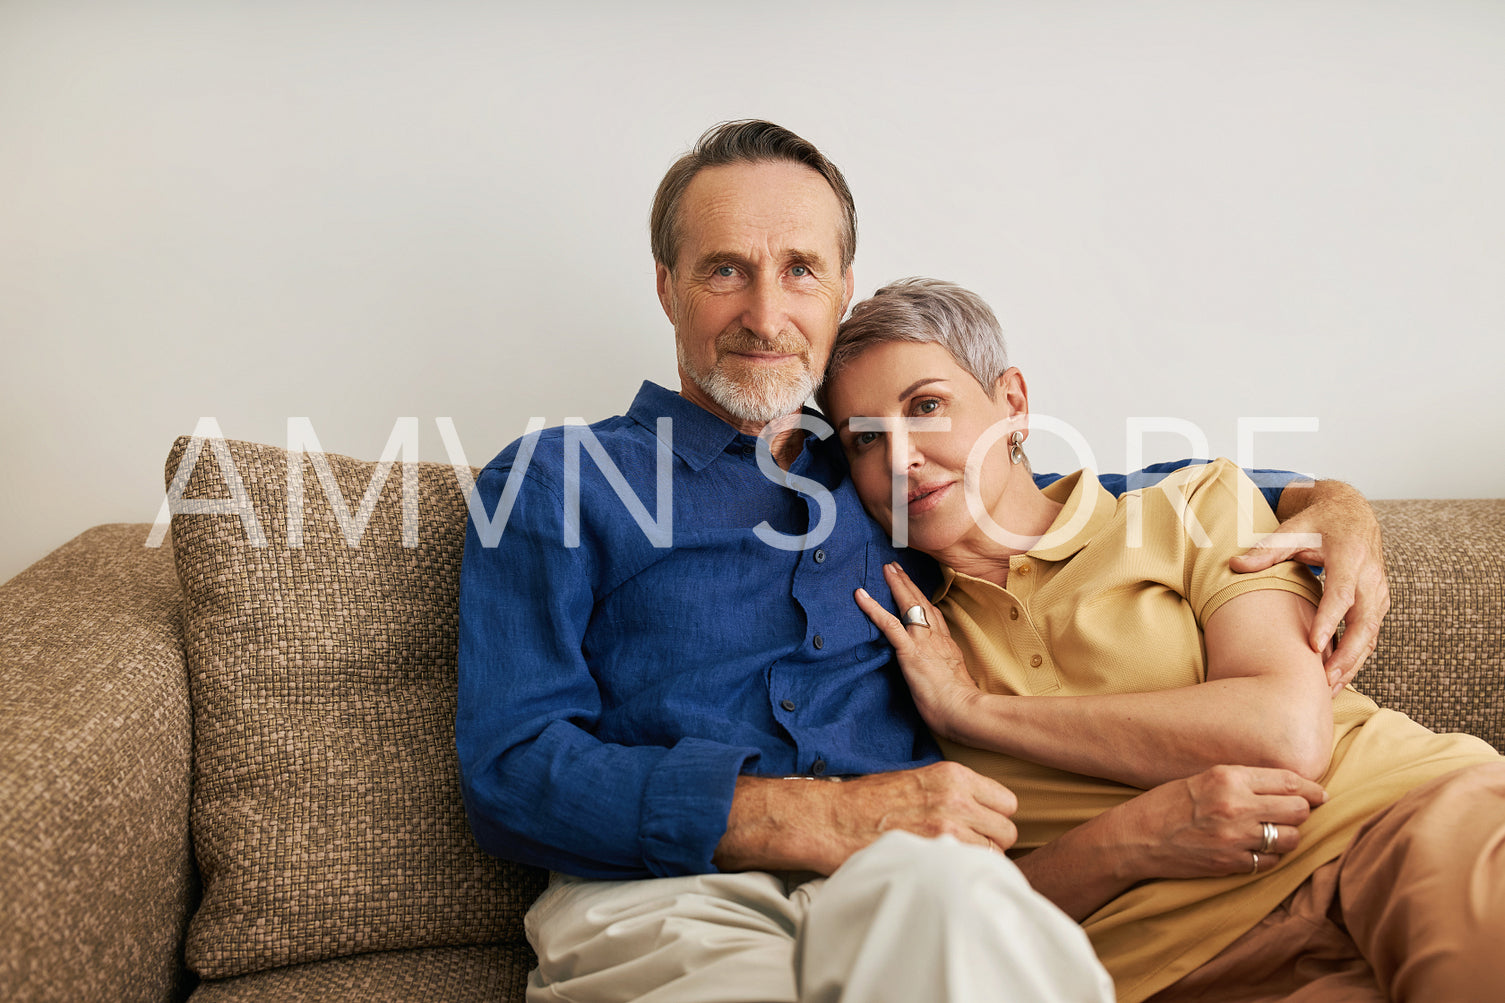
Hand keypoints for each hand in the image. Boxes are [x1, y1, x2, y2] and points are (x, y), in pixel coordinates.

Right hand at [714, 762, 1018, 874]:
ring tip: (953, 864)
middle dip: (992, 843)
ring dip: (979, 862)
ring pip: (995, 854)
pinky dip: (965, 876)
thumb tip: (979, 812)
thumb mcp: (916, 779)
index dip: (994, 818)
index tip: (979, 828)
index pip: (1008, 802)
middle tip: (967, 850)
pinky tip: (944, 873)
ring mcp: (948, 827)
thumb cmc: (869, 802)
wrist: (832, 819)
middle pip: (1008, 830)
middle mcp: (957, 798)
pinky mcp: (935, 853)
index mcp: (954, 775)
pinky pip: (974, 871)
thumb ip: (952, 792)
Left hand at [855, 562, 982, 742]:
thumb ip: (947, 675)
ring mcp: (923, 641)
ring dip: (896, 585)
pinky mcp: (909, 650)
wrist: (964, 709)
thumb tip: (943, 679)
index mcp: (948, 646)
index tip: (916, 589)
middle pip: (923, 603)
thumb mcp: (956, 684)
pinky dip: (873, 608)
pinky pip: (888, 624)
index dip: (924, 601)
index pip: (934, 617)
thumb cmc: (961, 706)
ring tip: (886, 569)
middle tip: (896, 567)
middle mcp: (936, 638)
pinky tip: (861, 596)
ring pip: (909, 605)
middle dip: (909, 583)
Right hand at [1107, 765, 1326, 881]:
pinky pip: (1271, 862)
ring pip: (1290, 838)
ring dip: (1288, 836)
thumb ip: (1243, 780)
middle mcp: (1235, 806)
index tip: (1320, 793)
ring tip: (1274, 832)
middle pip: (1297, 810)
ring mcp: (1234, 838)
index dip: (1311, 788)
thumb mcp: (1203, 778)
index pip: (1287, 780)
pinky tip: (1257, 850)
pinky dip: (1270, 857)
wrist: (1136, 837)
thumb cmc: (1167, 804)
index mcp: (1227, 777)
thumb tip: (1287, 787)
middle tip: (1295, 813)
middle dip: (1302, 811)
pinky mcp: (1231, 863)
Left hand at [1231, 480, 1389, 692]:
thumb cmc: (1318, 523)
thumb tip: (1234, 566)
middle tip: (1323, 680)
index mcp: (1349, 556)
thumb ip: (1266, 550)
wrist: (1353, 513)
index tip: (1314, 645)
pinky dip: (1358, 657)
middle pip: (1365, 622)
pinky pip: (1372, 634)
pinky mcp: (1379, 603)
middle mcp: (1370, 577)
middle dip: (1347, 654)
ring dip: (1353, 662)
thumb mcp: (1293, 529)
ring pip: (1372, 634)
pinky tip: (1338, 678)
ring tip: (1329, 689)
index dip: (1329, 620)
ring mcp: (1379, 591)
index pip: (1342, 593)